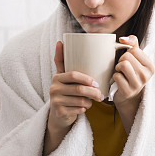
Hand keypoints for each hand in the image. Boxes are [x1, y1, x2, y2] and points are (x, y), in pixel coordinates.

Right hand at [44, 40, 103, 155]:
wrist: (58, 114)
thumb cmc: (65, 92)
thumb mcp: (63, 76)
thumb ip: (62, 60)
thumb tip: (60, 41)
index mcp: (57, 78)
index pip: (73, 75)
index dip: (86, 78)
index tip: (96, 82)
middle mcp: (53, 89)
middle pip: (79, 89)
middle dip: (93, 92)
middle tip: (100, 94)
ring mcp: (55, 102)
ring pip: (80, 101)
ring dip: (90, 101)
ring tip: (92, 101)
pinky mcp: (59, 113)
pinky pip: (79, 110)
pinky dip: (85, 109)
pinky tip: (84, 108)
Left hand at [112, 35, 153, 131]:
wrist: (128, 97)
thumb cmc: (130, 74)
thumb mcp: (135, 59)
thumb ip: (133, 44)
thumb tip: (123, 38)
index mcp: (151, 66)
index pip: (134, 50)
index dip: (127, 54)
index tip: (129, 62)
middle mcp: (146, 76)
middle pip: (127, 57)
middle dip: (121, 61)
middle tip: (123, 69)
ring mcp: (138, 85)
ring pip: (122, 65)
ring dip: (117, 68)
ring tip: (120, 73)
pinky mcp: (128, 91)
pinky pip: (117, 76)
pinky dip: (114, 77)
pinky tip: (118, 82)